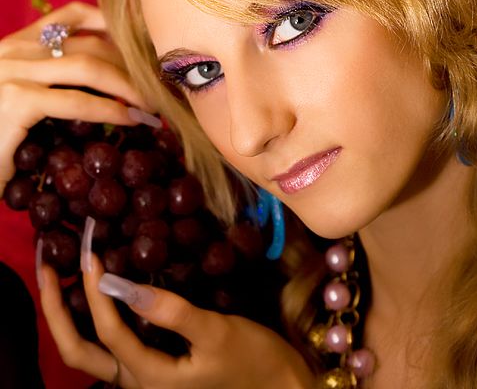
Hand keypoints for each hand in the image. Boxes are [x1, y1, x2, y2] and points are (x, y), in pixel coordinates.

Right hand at [0, 1, 152, 196]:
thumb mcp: (23, 96)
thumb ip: (57, 79)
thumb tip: (115, 83)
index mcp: (17, 43)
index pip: (72, 15)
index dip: (115, 25)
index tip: (145, 45)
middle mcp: (13, 50)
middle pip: (91, 43)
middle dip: (132, 66)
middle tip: (158, 87)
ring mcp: (12, 72)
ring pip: (89, 68)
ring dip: (130, 87)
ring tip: (152, 106)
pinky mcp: (14, 101)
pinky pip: (77, 102)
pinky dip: (110, 110)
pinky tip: (130, 120)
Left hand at [38, 252, 314, 388]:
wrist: (278, 384)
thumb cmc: (252, 359)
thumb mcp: (215, 332)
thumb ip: (168, 310)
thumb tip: (118, 284)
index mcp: (148, 377)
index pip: (108, 330)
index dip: (95, 290)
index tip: (90, 252)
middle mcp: (135, 381)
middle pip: (77, 351)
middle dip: (57, 310)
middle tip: (47, 268)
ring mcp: (143, 377)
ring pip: (90, 351)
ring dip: (71, 315)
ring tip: (64, 278)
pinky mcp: (155, 367)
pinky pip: (112, 344)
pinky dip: (97, 319)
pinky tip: (104, 292)